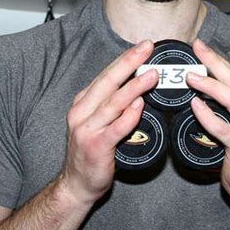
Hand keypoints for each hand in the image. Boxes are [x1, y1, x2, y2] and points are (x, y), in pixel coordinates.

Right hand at [60, 40, 157, 205]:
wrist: (76, 183)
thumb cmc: (91, 149)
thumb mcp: (96, 120)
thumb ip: (112, 103)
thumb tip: (138, 86)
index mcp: (83, 102)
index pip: (106, 74)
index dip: (125, 59)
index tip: (142, 46)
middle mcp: (82, 112)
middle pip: (108, 82)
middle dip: (129, 62)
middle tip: (147, 47)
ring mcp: (87, 129)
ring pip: (113, 103)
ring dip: (134, 86)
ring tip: (153, 74)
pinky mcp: (96, 147)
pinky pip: (115, 129)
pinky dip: (128, 116)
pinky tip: (140, 105)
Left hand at [186, 39, 229, 207]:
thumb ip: (226, 105)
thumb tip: (201, 83)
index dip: (218, 60)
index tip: (201, 46)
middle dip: (215, 62)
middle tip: (197, 49)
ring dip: (210, 84)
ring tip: (191, 75)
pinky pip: (223, 128)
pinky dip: (207, 115)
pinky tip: (195, 105)